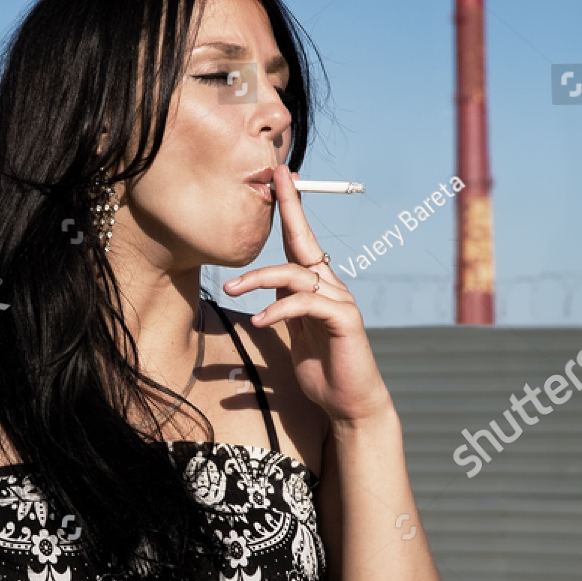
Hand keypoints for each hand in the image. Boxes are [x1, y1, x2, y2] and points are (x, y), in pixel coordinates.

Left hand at [223, 165, 391, 425]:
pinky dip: (281, 310)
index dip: (291, 208)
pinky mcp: (345, 320)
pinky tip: (262, 321)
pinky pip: (308, 304)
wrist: (350, 403)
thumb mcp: (292, 336)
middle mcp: (331, 286)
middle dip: (289, 207)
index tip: (281, 176)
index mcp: (316, 286)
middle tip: (271, 181)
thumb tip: (261, 294)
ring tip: (232, 291)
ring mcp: (340, 300)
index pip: (300, 240)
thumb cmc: (321, 370)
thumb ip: (281, 310)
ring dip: (260, 278)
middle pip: (305, 242)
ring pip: (297, 274)